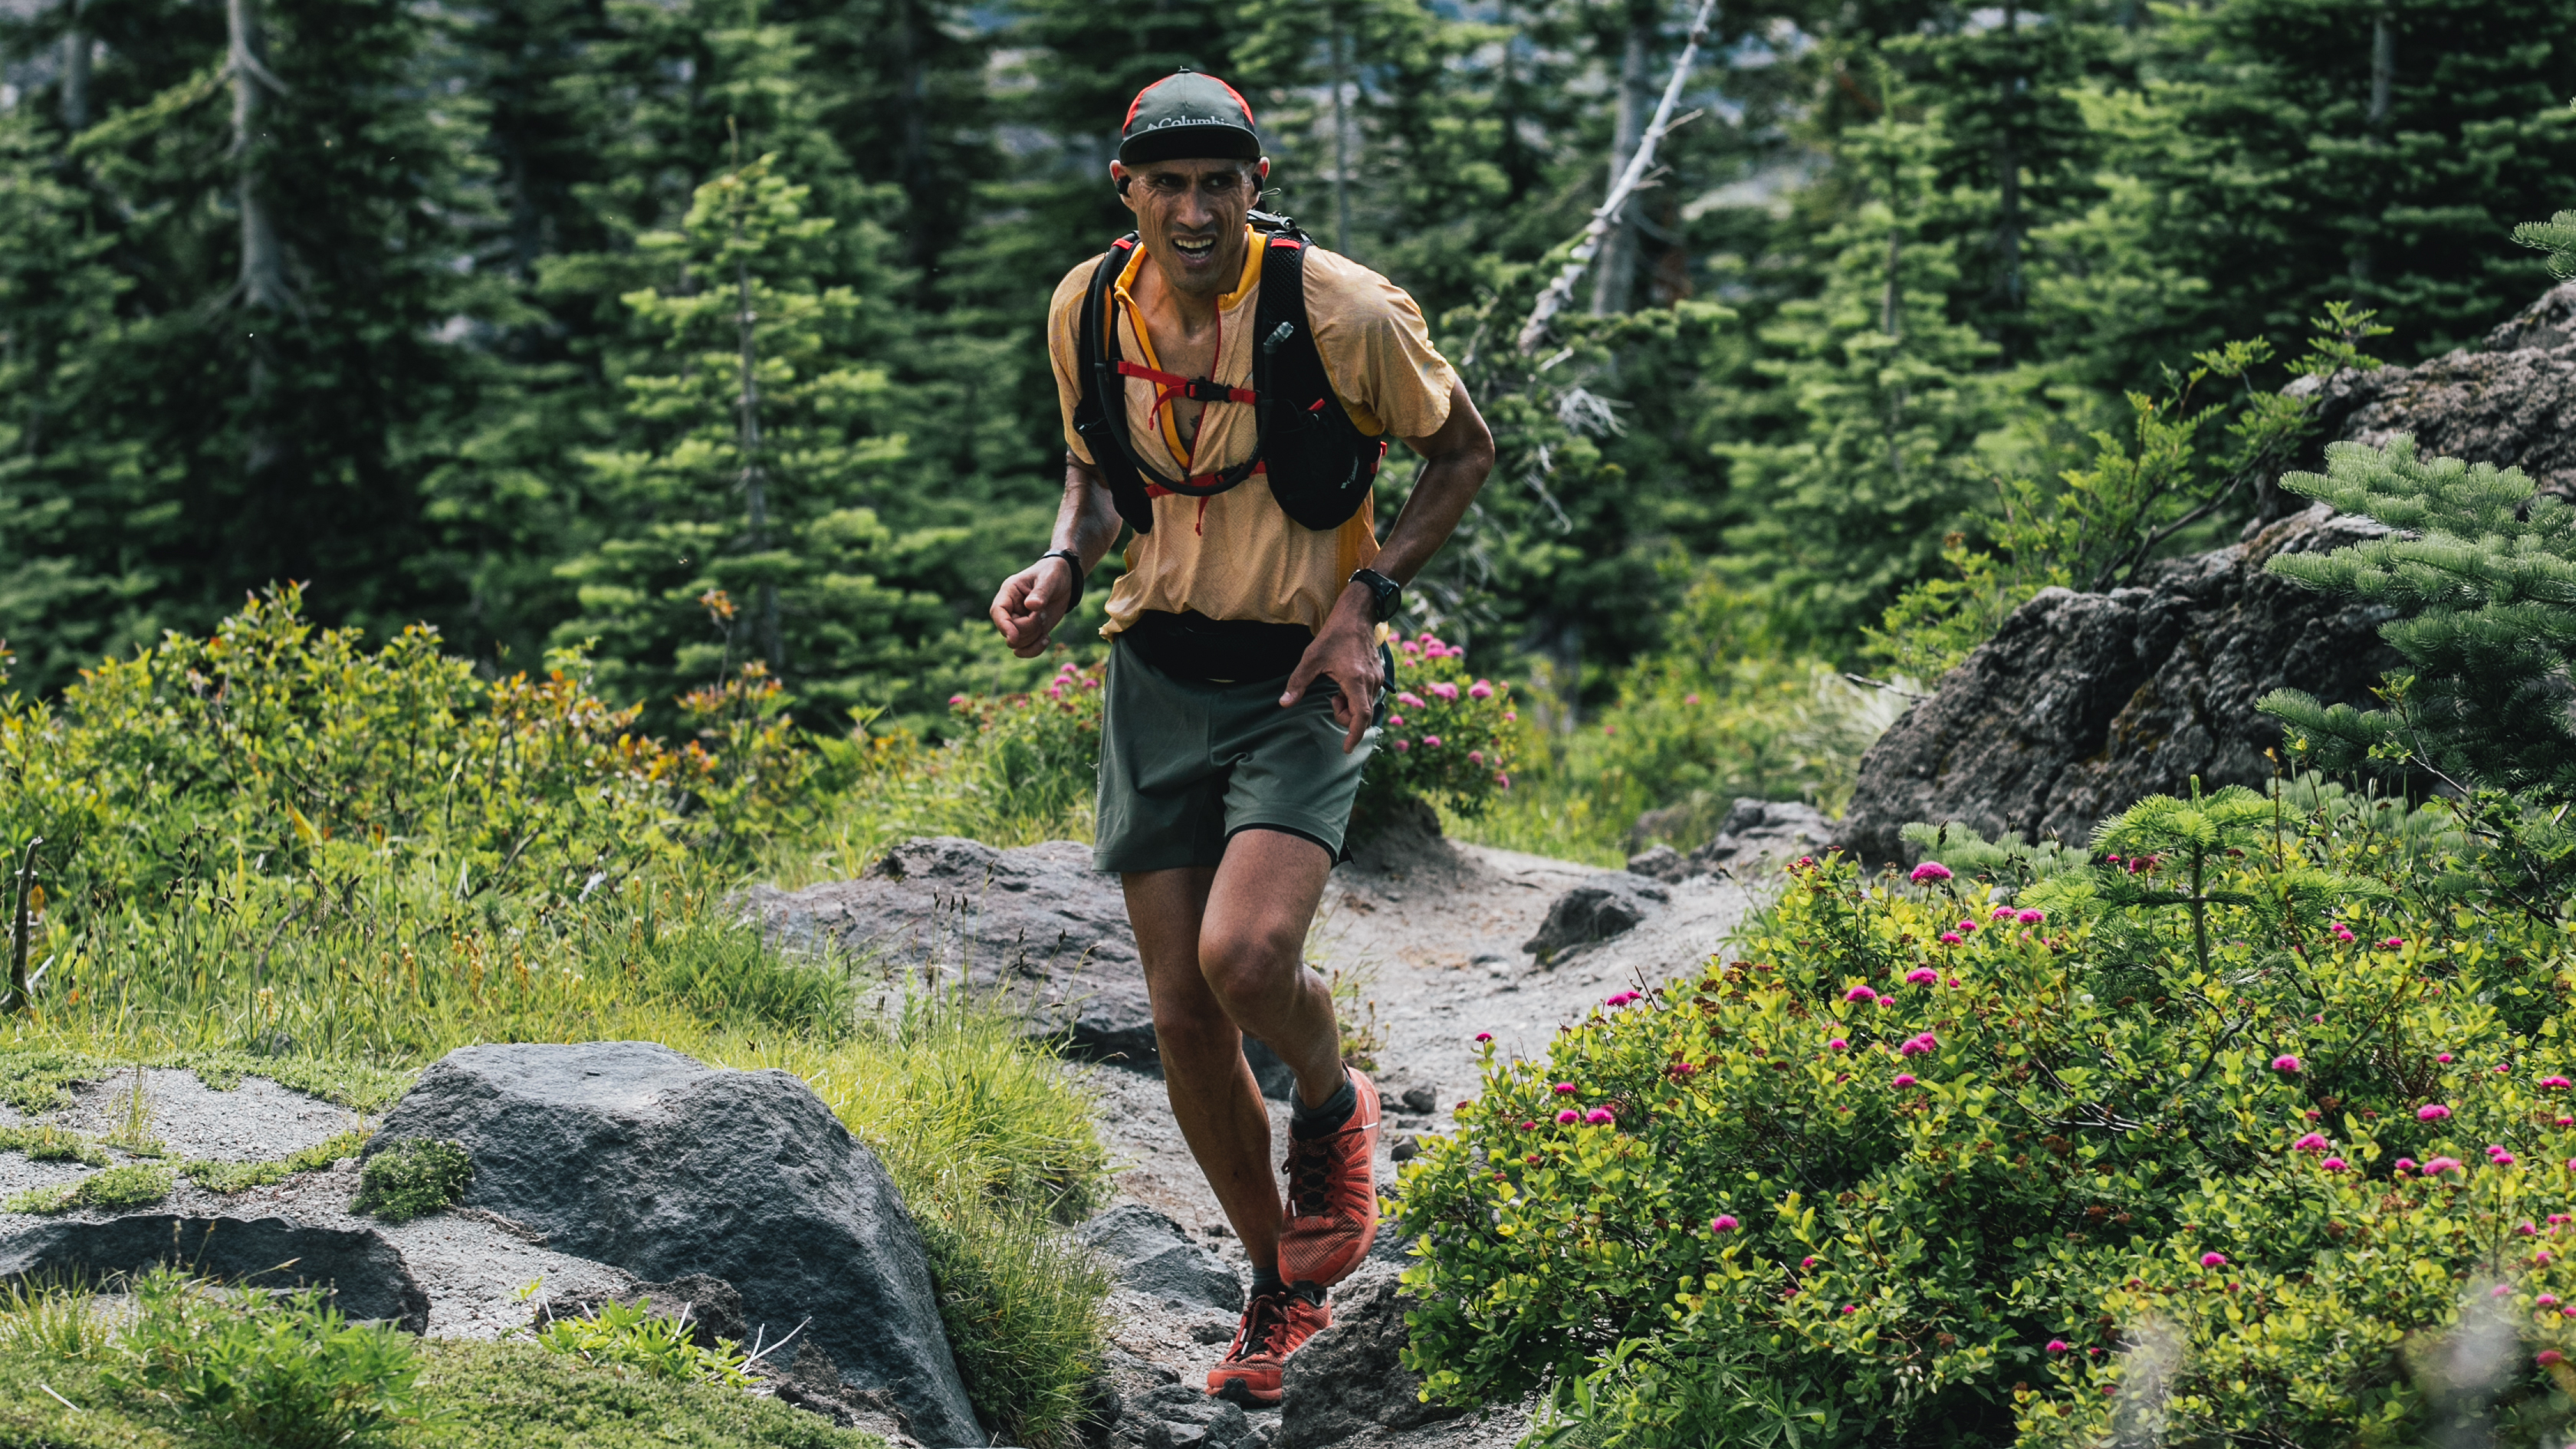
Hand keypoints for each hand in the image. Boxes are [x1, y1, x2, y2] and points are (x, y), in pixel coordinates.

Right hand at [990, 557, 1076, 657]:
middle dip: (1029, 628)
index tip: (1014, 637)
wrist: (1064, 581)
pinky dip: (1035, 649)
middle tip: (1042, 613)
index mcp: (1009, 593)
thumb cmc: (1053, 574)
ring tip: (1045, 619)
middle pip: (1009, 631)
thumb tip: (1031, 606)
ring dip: (1034, 637)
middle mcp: (1010, 610)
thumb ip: (1041, 591)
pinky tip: (1047, 638)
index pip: (998, 611)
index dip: (1003, 626)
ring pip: (1017, 643)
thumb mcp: (1049, 579)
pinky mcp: (1030, 632)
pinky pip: (1025, 649)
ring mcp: (1019, 622)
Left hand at [1280, 590, 1382, 754]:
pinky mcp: (1379, 674)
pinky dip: (1356, 698)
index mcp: (1355, 679)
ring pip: (1366, 706)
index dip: (1353, 735)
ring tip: (1336, 688)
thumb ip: (1297, 682)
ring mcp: (1377, 678)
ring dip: (1350, 705)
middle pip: (1361, 714)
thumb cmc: (1334, 635)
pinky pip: (1369, 696)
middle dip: (1345, 715)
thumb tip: (1284, 703)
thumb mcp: (1311, 658)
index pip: (1360, 716)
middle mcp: (1371, 681)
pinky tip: (1345, 683)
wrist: (1357, 615)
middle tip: (1331, 699)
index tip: (1346, 748)